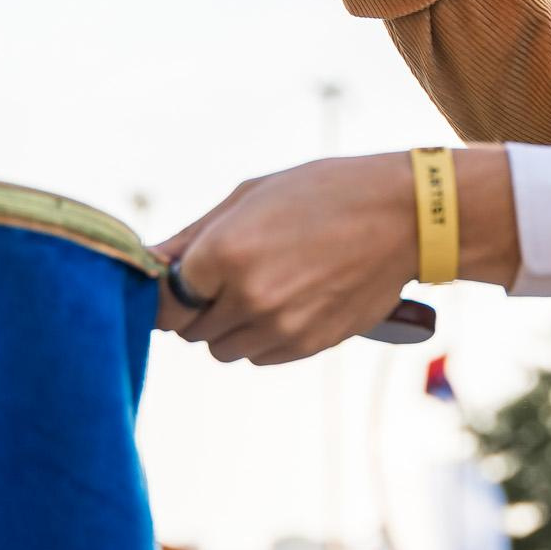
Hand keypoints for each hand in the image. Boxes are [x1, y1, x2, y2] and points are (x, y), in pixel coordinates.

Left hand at [155, 150, 517, 364]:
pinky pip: (258, 356)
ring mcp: (278, 327)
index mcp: (224, 252)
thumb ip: (192, 236)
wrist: (405, 218)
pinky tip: (289, 300)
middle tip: (232, 273)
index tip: (177, 282)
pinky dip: (262, 337)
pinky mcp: (306, 346)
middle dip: (200, 306)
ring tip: (266, 285)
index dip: (166, 293)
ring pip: (221, 348)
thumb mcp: (250, 197)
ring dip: (230, 325)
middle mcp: (247, 297)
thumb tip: (145, 264)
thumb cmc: (323, 193)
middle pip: (188, 329)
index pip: (162, 301)